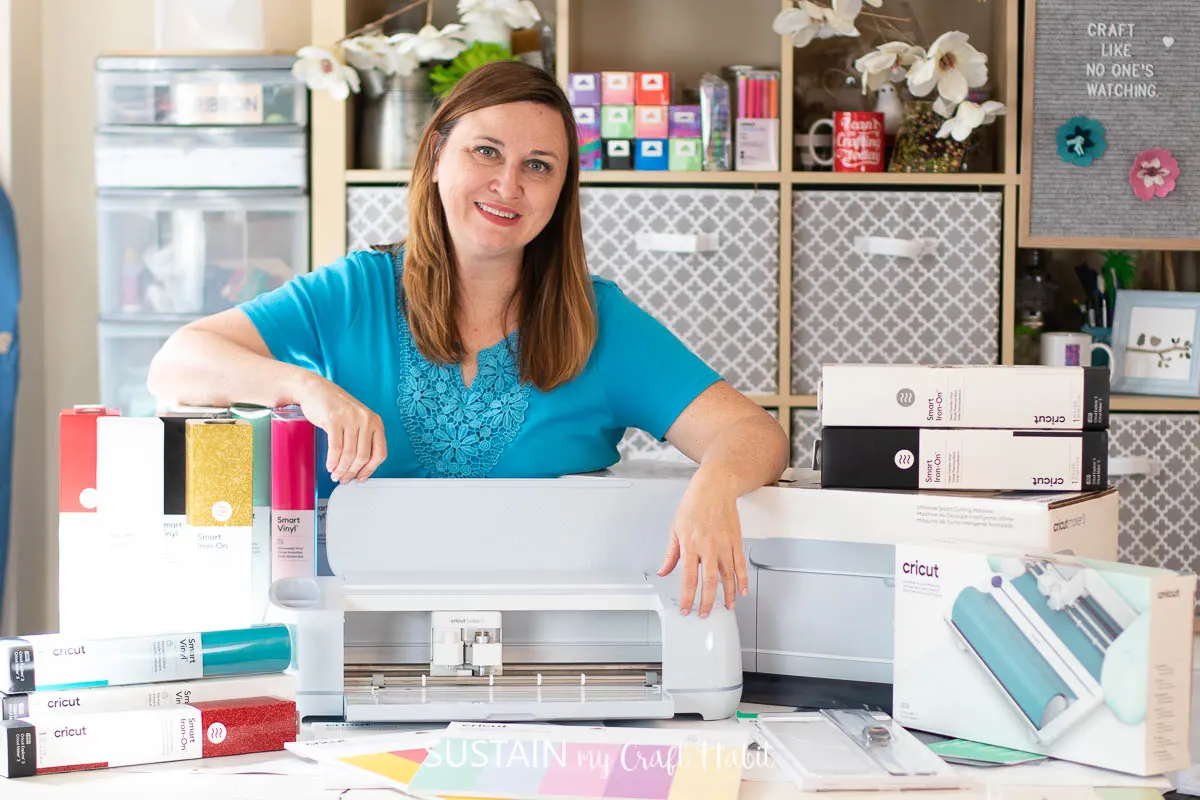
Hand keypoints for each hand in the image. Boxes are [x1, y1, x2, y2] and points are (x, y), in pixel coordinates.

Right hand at [294, 375, 386, 482]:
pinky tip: (330, 466)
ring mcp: (350, 419)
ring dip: (341, 469)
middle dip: (352, 472)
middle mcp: (366, 419)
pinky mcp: (334, 419)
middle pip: (363, 456)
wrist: (315, 389)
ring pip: (349, 454)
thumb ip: (362, 439)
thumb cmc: (336, 406)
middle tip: (344, 479)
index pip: (379, 453)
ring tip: (336, 475)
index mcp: (375, 421)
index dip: (370, 469)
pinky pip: (335, 447)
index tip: (361, 477)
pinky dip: (332, 461)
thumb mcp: (357, 419)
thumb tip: (360, 467)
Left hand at [657, 480, 747, 616]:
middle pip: (709, 581)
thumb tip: (664, 570)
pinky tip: (742, 590)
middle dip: (707, 602)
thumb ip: (671, 553)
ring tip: (727, 607)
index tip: (686, 609)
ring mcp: (724, 545)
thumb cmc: (694, 505)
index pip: (688, 578)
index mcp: (690, 545)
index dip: (687, 597)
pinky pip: (740, 564)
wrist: (715, 488)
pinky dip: (742, 580)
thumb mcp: (675, 528)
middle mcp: (708, 547)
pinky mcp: (736, 541)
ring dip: (728, 594)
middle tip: (705, 614)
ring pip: (727, 576)